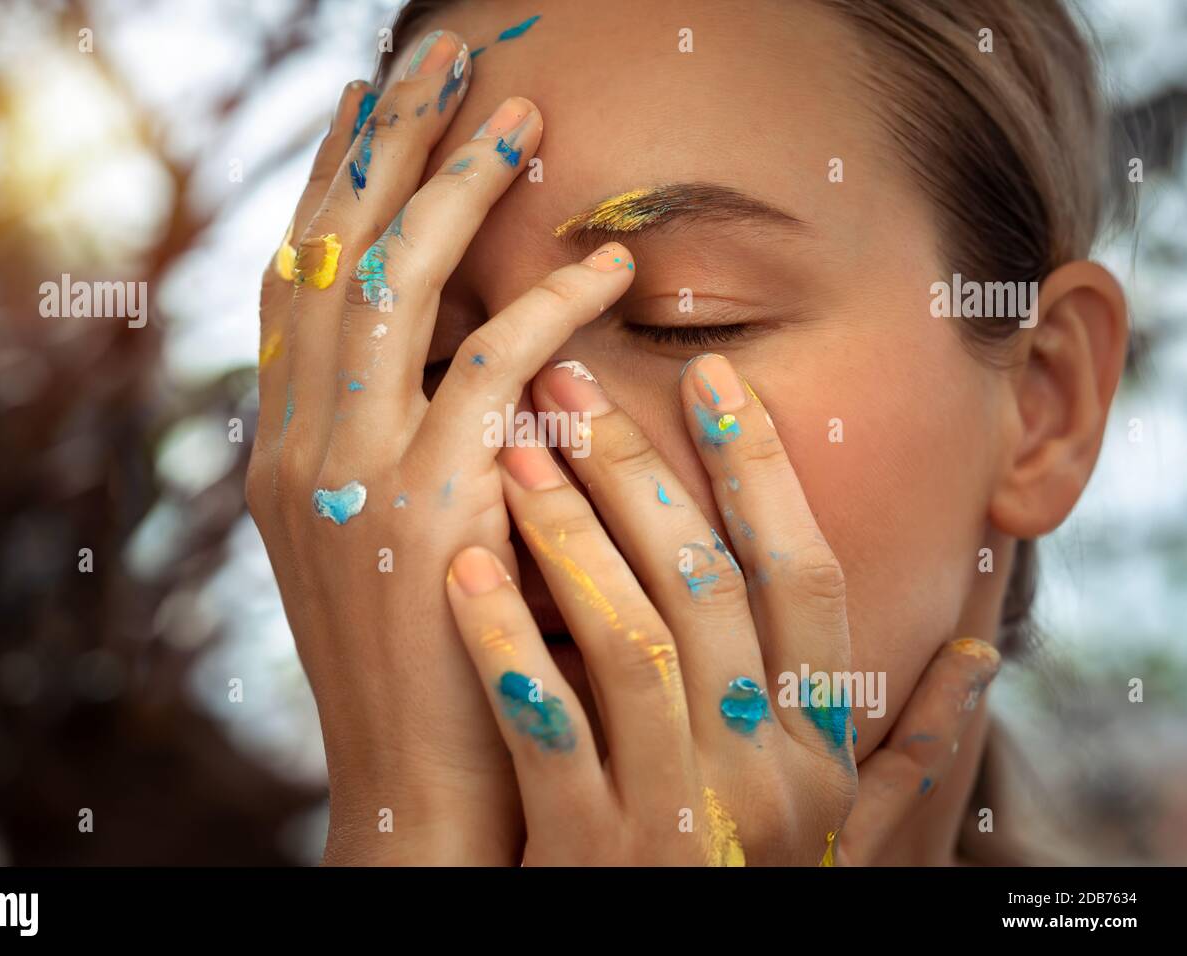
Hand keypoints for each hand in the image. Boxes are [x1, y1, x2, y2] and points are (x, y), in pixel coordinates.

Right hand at [246, 31, 638, 862]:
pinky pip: (489, 373)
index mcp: (282, 457)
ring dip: (457, 188)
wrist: (417, 794)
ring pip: (393, 288)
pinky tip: (605, 263)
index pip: (293, 288)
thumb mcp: (381, 550)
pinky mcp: (424, 514)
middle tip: (437, 56)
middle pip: (329, 256)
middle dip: (384, 147)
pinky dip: (547, 307)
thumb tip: (450, 364)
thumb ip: (395, 453)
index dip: (326, 189)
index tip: (365, 108)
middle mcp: (296, 452)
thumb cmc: (426, 670)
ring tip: (518, 112)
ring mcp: (349, 479)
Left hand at [443, 352, 1001, 863]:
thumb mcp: (839, 836)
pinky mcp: (586, 853)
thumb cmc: (741, 890)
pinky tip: (463, 567)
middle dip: (637, 470)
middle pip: (706, 586)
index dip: (761, 470)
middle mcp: (762, 775)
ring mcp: (677, 816)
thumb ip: (904, 749)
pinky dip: (505, 640)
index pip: (805, 578)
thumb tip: (983, 652)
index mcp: (817, 752)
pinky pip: (546, 726)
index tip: (712, 375)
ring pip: (631, 638)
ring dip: (569, 533)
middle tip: (570, 384)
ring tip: (512, 450)